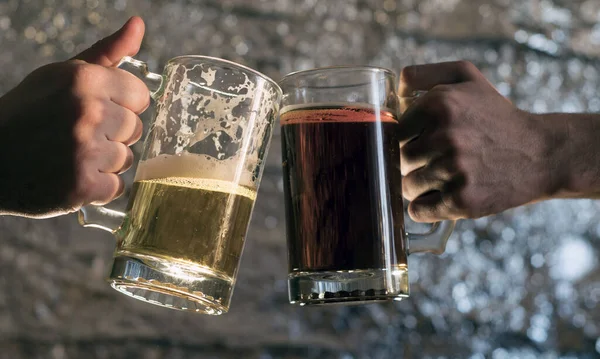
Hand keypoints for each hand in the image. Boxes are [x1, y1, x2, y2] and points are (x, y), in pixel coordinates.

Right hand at [0, 17, 148, 217]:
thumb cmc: (28, 113)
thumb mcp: (60, 75)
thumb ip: (107, 54)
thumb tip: (138, 25)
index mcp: (83, 80)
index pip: (141, 95)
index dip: (122, 105)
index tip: (99, 109)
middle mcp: (86, 112)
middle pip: (136, 128)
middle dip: (114, 134)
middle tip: (77, 134)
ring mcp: (84, 151)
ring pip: (127, 159)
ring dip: (105, 162)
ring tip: (71, 155)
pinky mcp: (81, 186)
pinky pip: (116, 187)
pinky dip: (97, 187)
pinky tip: (71, 176)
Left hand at [398, 61, 561, 221]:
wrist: (541, 153)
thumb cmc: (496, 116)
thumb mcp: (466, 77)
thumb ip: (424, 75)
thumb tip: (395, 92)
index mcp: (438, 104)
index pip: (396, 132)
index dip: (410, 139)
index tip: (428, 141)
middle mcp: (444, 136)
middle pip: (400, 160)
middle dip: (415, 163)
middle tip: (440, 160)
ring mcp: (453, 171)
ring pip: (407, 186)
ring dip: (420, 186)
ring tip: (445, 177)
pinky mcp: (461, 201)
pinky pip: (418, 210)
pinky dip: (425, 207)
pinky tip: (443, 196)